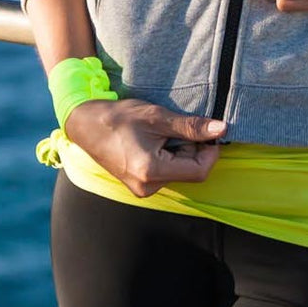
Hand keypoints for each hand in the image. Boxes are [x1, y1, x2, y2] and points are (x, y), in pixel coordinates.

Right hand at [62, 97, 227, 197]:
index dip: (210, 151)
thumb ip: (191, 126)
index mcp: (152, 172)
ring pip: (179, 172)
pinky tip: (155, 141)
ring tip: (162, 133)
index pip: (199, 171)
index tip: (208, 131)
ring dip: (180, 151)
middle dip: (192, 149)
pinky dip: (169, 156)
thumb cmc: (119, 118)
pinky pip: (167, 173)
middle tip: (177, 127)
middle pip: (190, 172)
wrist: (86, 125)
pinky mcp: (140, 185)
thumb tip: (221, 130)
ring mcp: (142, 189)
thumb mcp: (158, 117)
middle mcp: (148, 188)